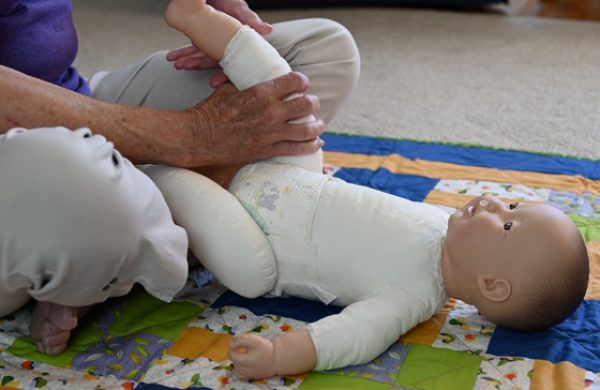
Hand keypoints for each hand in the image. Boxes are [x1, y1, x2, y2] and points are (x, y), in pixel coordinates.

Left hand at [166, 0, 271, 86]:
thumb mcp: (237, 6)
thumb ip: (250, 19)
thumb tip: (268, 30)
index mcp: (238, 42)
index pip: (234, 63)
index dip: (225, 75)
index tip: (214, 83)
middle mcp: (226, 44)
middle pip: (214, 60)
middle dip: (199, 65)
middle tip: (186, 66)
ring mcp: (213, 41)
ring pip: (202, 55)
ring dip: (189, 59)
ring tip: (176, 62)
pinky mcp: (202, 37)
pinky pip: (194, 48)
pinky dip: (184, 53)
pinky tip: (174, 56)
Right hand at [182, 71, 323, 166]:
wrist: (199, 137)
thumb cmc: (209, 111)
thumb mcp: (226, 88)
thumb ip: (243, 83)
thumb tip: (247, 76)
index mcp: (262, 93)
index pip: (294, 82)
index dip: (302, 81)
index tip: (302, 84)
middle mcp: (271, 112)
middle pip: (306, 104)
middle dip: (312, 102)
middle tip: (312, 103)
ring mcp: (271, 133)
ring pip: (306, 128)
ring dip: (316, 125)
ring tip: (320, 124)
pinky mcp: (267, 150)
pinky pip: (297, 148)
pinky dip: (310, 146)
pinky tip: (317, 143)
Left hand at [229, 334, 276, 378]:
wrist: (276, 358)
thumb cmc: (265, 348)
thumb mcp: (254, 340)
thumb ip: (241, 340)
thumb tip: (231, 344)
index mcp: (245, 361)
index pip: (231, 355)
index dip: (232, 347)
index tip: (238, 343)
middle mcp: (245, 370)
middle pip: (233, 361)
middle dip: (237, 353)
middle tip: (245, 349)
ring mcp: (247, 375)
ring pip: (236, 367)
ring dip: (238, 361)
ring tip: (246, 356)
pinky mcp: (250, 377)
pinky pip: (240, 374)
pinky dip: (240, 368)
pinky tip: (245, 363)